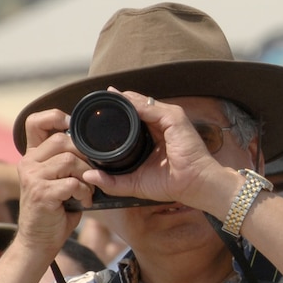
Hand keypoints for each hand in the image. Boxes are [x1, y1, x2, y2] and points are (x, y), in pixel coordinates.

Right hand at [15, 110, 95, 263]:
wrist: (38, 240)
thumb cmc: (55, 210)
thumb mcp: (58, 180)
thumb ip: (67, 162)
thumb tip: (93, 146)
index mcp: (32, 156)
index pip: (35, 122)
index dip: (56, 116)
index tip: (73, 128)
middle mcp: (28, 163)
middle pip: (62, 140)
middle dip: (85, 155)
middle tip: (91, 174)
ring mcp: (32, 177)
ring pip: (69, 160)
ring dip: (87, 175)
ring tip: (87, 190)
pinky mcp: (41, 193)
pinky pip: (72, 182)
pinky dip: (84, 191)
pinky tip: (84, 201)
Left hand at [78, 92, 242, 216]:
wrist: (194, 185)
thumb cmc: (172, 184)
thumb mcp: (135, 183)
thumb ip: (112, 182)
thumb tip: (88, 176)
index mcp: (153, 136)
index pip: (132, 119)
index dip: (116, 115)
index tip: (95, 115)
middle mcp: (161, 124)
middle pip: (135, 107)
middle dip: (116, 103)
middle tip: (94, 101)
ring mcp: (169, 119)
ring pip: (141, 103)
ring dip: (123, 99)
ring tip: (104, 96)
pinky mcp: (174, 118)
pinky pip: (150, 107)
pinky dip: (135, 104)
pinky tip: (121, 102)